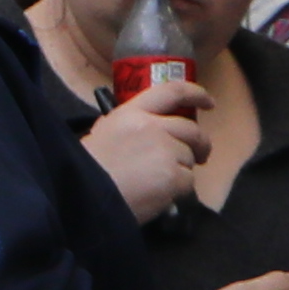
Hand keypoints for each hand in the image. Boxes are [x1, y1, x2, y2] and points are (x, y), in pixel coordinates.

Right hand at [79, 65, 208, 212]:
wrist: (80, 198)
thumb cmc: (84, 169)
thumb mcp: (99, 135)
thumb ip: (123, 127)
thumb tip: (137, 128)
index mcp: (131, 114)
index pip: (171, 91)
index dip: (195, 94)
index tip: (208, 102)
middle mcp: (151, 127)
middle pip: (191, 130)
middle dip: (201, 143)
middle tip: (199, 156)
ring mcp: (165, 151)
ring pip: (189, 158)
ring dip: (180, 171)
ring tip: (159, 183)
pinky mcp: (172, 176)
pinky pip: (188, 182)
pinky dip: (178, 191)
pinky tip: (158, 195)